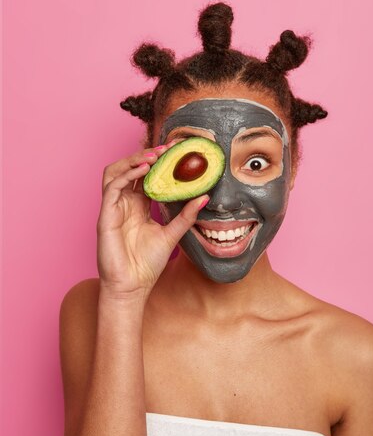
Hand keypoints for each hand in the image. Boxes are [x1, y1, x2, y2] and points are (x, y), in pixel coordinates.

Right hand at [96, 141, 208, 297]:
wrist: (132, 288)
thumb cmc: (147, 265)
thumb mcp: (172, 235)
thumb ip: (186, 216)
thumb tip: (204, 197)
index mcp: (138, 206)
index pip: (146, 175)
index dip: (160, 161)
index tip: (178, 149)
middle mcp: (124, 203)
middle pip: (130, 169)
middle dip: (148, 154)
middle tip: (168, 147)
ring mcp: (113, 208)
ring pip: (115, 172)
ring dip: (133, 160)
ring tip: (154, 156)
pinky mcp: (105, 216)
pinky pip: (112, 187)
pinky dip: (126, 175)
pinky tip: (143, 170)